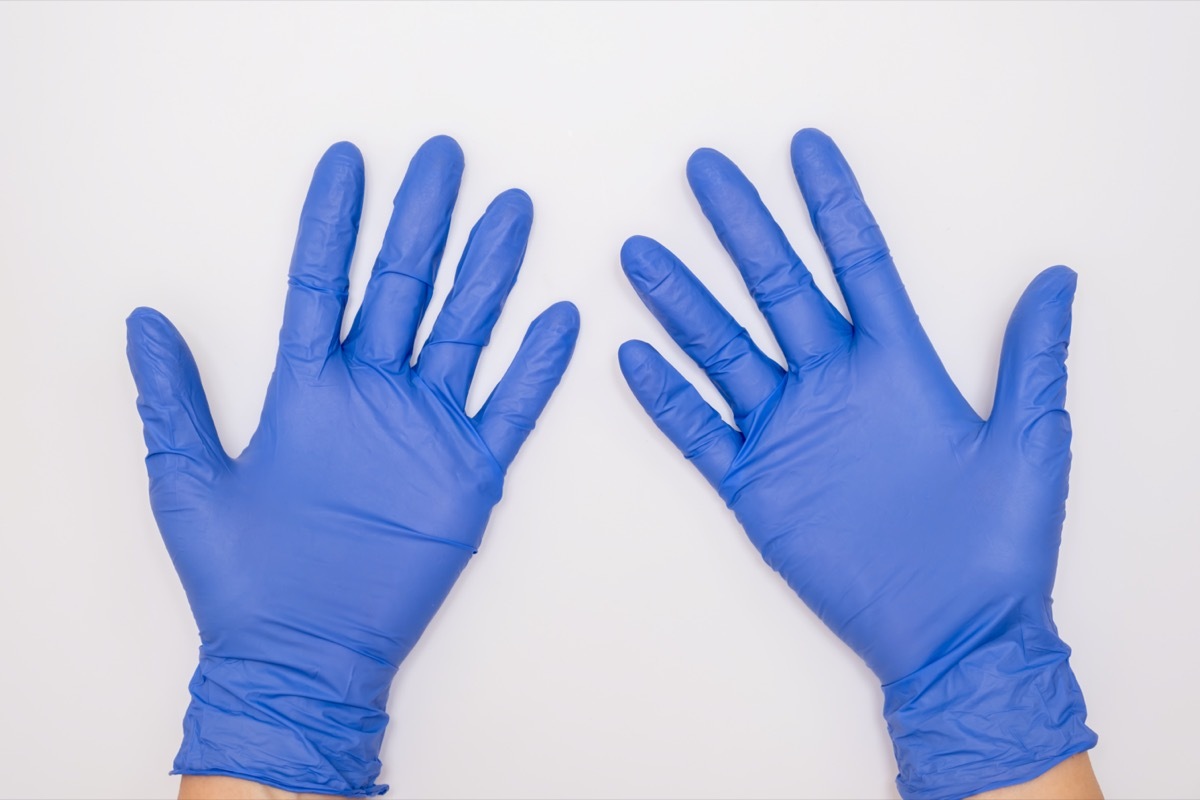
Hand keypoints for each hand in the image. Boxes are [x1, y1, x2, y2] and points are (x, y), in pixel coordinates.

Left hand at [127, 136, 578, 795]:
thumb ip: (173, 399)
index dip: (333, 223)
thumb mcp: (188, 481)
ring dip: (489, 272)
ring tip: (511, 212)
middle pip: (402, 288)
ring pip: (464, 331)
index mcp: (306, 389)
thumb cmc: (240, 576)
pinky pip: (509, 409)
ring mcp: (425, 429)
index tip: (346, 162)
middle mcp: (372, 394)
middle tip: (444, 158)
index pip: (322, 284)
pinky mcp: (467, 474)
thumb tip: (141, 320)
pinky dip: (535, 367)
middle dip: (424, 222)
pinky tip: (556, 317)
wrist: (300, 654)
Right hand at [619, 129, 1094, 798]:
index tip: (805, 149)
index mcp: (897, 369)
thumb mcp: (1028, 443)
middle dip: (742, 229)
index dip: (833, 207)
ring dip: (684, 304)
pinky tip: (634, 355)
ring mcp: (788, 434)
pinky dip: (668, 397)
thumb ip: (1033, 360)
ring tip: (643, 253)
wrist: (955, 635)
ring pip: (725, 352)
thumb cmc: (999, 546)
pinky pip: (702, 432)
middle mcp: (833, 388)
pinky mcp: (756, 487)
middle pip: (777, 290)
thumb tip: (1058, 277)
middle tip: (706, 171)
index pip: (859, 266)